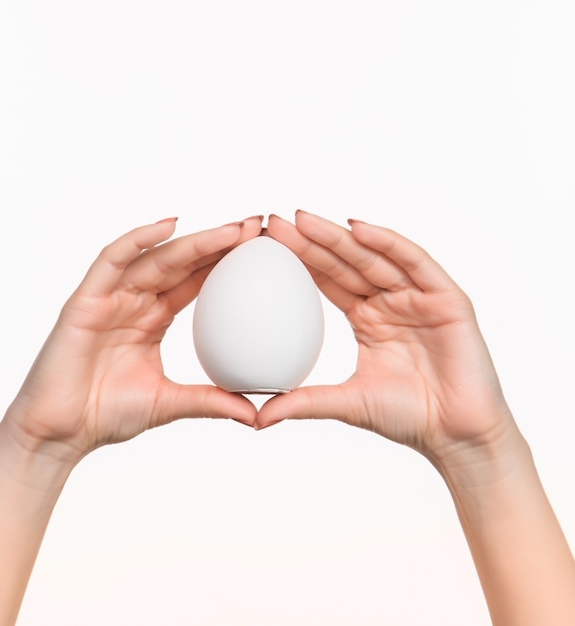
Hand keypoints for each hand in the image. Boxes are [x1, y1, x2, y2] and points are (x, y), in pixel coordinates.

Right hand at [4, 216, 262, 464]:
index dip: (227, 264)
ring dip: (194, 240)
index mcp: (154, 318)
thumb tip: (256, 414)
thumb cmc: (107, 414)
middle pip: (182, 262)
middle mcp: (134, 301)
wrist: (60, 434)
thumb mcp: (170, 403)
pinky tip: (169, 226)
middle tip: (256, 228)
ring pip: (156, 257)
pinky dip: (138, 240)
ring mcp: (110, 298)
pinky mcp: (85, 300)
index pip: (196, 281)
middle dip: (219, 243)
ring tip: (232, 230)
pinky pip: (112, 261)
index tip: (262, 252)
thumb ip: (210, 401)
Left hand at [257, 212, 514, 464]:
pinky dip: (387, 243)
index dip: (299, 261)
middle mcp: (391, 301)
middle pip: (346, 262)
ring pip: (374, 257)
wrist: (457, 436)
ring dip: (339, 237)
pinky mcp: (447, 298)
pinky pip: (414, 262)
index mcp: (368, 318)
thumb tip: (259, 418)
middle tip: (274, 222)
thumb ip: (305, 402)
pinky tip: (357, 228)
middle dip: (311, 241)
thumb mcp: (347, 403)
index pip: (329, 281)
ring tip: (303, 220)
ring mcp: (419, 297)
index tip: (265, 246)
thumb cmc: (408, 417)